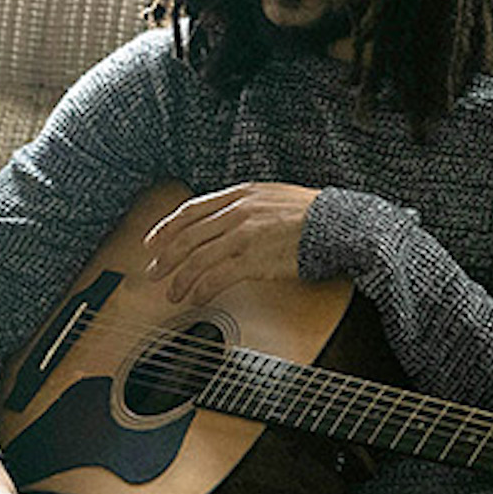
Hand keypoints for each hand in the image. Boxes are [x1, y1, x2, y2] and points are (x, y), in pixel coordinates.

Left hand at [143, 181, 319, 303]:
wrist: (340, 224)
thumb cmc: (313, 215)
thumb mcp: (273, 197)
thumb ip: (246, 206)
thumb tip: (224, 221)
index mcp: (240, 195)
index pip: (191, 211)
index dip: (166, 227)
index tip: (152, 242)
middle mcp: (237, 212)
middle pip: (188, 235)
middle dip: (165, 257)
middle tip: (152, 273)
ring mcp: (244, 235)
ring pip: (197, 258)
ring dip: (180, 279)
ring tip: (173, 293)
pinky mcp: (254, 259)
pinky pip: (217, 277)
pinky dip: (202, 289)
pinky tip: (197, 298)